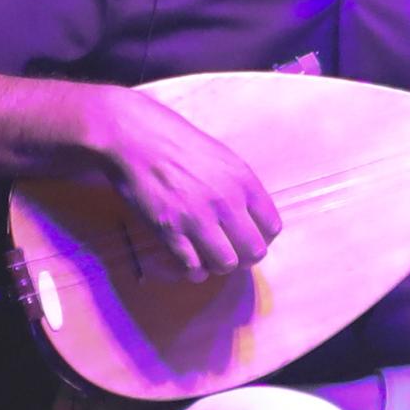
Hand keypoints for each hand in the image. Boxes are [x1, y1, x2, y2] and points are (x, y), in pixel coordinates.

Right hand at [88, 90, 281, 280]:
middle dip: (246, 257)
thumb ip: (240, 187)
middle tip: (233, 252)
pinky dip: (195, 270)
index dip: (263, 237)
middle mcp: (226, 201)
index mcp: (243, 180)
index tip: (250, 237)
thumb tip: (249, 219)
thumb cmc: (178, 143)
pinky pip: (193, 266)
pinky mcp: (170, 230)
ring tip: (211, 257)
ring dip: (220, 265)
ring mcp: (197, 217)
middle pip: (254, 251)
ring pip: (226, 264)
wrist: (136, 138)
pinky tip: (192, 262)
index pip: (272, 227)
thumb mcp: (222, 157)